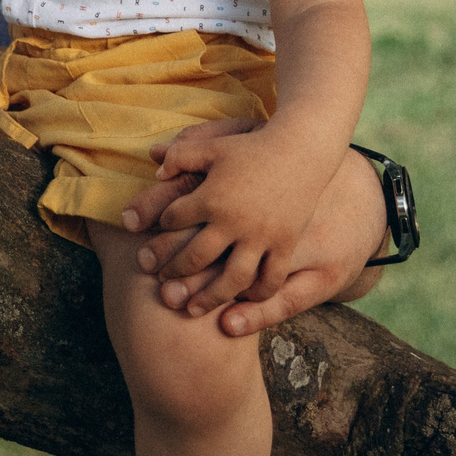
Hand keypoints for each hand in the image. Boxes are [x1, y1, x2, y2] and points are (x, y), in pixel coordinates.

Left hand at [122, 122, 389, 336]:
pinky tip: (242, 300)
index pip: (174, 219)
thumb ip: (179, 154)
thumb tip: (153, 167)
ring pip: (231, 279)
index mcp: (211, 196)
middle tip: (161, 283)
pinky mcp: (285, 244)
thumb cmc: (251, 148)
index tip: (155, 234)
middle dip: (174, 271)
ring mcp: (261, 237)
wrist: (302, 150)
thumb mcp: (212, 145)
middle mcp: (234, 221)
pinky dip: (256, 294)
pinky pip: (270, 278)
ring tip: (192, 310)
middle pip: (196, 256)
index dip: (160, 226)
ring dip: (209, 298)